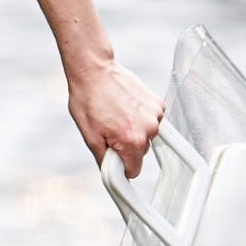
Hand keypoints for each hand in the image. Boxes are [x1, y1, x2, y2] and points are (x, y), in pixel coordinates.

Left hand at [67, 53, 163, 178]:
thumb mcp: (90, 136)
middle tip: (110, 129)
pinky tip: (126, 105)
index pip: (134, 170)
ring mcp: (155, 114)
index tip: (114, 157)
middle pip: (141, 152)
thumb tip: (113, 175)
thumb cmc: (88, 101)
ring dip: (135, 130)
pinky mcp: (158, 103)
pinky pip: (151, 120)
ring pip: (147, 136)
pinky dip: (141, 117)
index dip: (121, 165)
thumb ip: (104, 160)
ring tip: (117, 114)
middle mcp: (149, 129)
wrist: (95, 70)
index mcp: (132, 141)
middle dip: (126, 146)